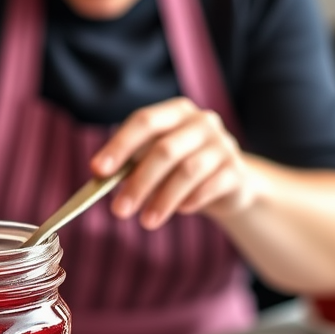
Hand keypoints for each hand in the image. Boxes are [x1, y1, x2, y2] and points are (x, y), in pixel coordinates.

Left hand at [91, 98, 256, 228]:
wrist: (227, 182)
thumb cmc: (178, 167)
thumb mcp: (152, 161)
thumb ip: (128, 165)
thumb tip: (99, 177)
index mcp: (175, 111)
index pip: (144, 121)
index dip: (120, 146)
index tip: (98, 171)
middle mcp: (202, 121)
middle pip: (164, 150)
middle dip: (138, 182)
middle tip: (118, 211)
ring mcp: (223, 144)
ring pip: (188, 171)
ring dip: (162, 199)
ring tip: (146, 222)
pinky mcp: (236, 170)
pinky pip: (210, 186)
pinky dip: (190, 200)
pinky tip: (180, 211)